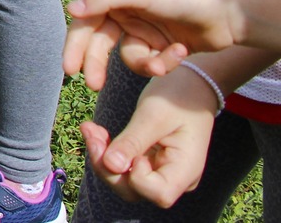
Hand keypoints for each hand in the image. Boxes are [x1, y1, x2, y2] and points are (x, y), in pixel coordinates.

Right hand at [66, 0, 244, 87]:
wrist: (229, 11)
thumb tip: (72, 10)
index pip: (85, 22)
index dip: (75, 45)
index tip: (70, 70)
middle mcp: (125, 12)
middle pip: (99, 44)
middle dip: (96, 64)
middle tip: (94, 84)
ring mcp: (144, 31)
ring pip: (128, 58)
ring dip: (145, 63)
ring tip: (163, 63)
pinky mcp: (161, 47)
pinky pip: (151, 64)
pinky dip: (164, 62)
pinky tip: (181, 52)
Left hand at [80, 65, 219, 206]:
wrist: (190, 85)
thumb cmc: (179, 95)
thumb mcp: (154, 114)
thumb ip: (133, 141)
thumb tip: (110, 165)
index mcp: (187, 168)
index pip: (159, 194)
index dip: (136, 178)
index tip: (133, 151)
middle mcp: (176, 177)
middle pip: (136, 190)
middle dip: (107, 167)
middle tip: (91, 134)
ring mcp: (161, 171)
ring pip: (124, 180)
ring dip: (102, 157)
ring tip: (90, 129)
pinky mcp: (149, 162)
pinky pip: (123, 165)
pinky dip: (106, 150)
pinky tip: (95, 130)